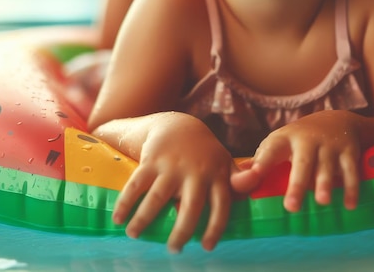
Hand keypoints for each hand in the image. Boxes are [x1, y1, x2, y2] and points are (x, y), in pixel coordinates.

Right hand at [112, 112, 234, 252]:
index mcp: (217, 175)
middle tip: (174, 249)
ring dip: (144, 219)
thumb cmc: (205, 153)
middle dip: (182, 232)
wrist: (179, 124)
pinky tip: (118, 219)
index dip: (216, 228)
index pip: (222, 205)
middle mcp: (196, 172)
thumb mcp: (225, 163)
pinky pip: (136, 185)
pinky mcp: (152, 160)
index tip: (207, 247)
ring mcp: (173, 166)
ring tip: (135, 235)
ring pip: (158, 198)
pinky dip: (126, 202)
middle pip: (190, 208)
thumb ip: (238, 178)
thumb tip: (255, 182)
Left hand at [231, 110, 362, 212]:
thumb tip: (236, 180)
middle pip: (302, 162)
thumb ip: (260, 162)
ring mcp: (329, 145)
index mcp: (285, 140)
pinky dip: (352, 187)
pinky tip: (350, 205)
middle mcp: (307, 141)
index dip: (262, 162)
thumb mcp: (278, 144)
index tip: (253, 176)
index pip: (271, 150)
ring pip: (327, 166)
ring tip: (322, 201)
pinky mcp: (348, 150)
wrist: (336, 119)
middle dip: (297, 184)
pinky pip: (351, 170)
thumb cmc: (299, 140)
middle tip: (292, 207)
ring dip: (325, 183)